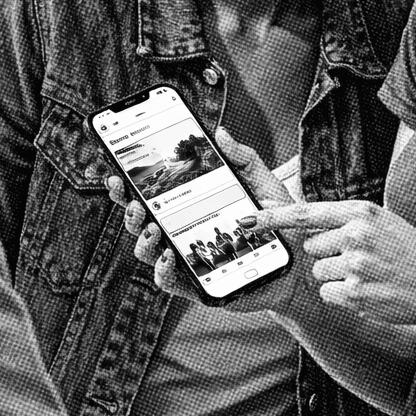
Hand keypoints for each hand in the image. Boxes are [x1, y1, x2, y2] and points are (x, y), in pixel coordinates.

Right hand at [104, 127, 307, 314]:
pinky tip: (169, 256)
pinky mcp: (195, 285)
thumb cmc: (277, 222)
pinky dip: (162, 270)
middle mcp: (181, 231)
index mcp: (189, 205)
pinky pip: (168, 282)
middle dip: (127, 209)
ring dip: (141, 238)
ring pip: (146, 251)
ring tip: (153, 227)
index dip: (128, 185)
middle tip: (132, 199)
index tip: (117, 172)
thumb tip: (219, 131)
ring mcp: (185, 258)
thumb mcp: (262, 183)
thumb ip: (242, 158)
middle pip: (139, 221)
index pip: (151, 193)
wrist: (298, 262)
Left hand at [245, 201, 415, 327]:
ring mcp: (356, 266)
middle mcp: (356, 235)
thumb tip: (306, 223)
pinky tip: (370, 292)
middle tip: (362, 259)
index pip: (305, 213)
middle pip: (311, 248)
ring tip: (371, 276)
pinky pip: (330, 295)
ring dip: (338, 278)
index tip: (246, 220)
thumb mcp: (385, 223)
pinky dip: (345, 297)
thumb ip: (348, 220)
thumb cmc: (414, 253)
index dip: (272, 217)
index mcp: (362, 212)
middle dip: (328, 255)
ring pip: (320, 273)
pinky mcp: (357, 294)